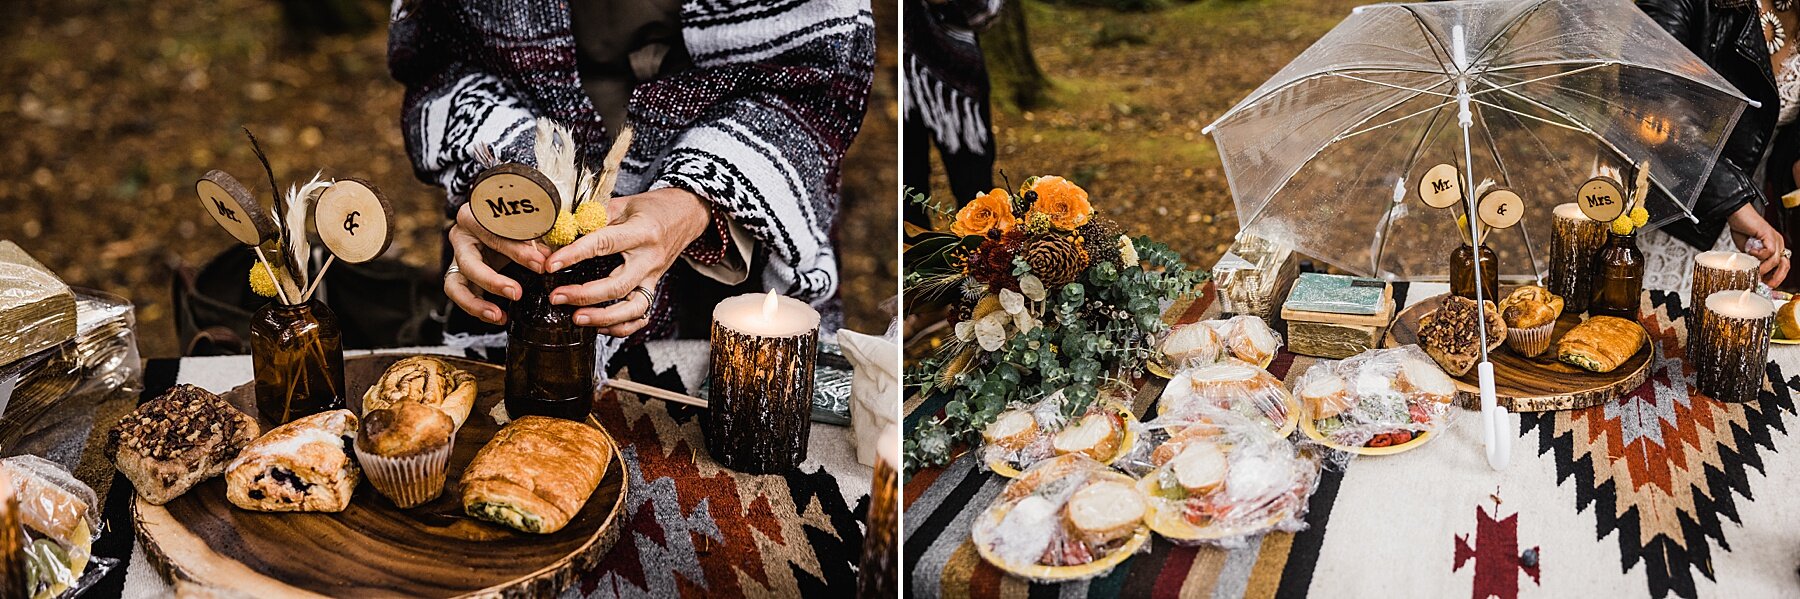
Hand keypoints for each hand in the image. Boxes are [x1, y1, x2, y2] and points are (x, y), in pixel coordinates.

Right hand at [444, 202, 551, 324]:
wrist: (495, 220)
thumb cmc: (510, 220)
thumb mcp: (521, 223)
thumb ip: (531, 239)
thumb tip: (546, 258)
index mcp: (472, 217)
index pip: (492, 237)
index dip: (516, 251)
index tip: (540, 263)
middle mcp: (460, 239)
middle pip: (469, 264)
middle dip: (493, 281)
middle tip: (516, 293)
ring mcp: (457, 259)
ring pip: (455, 286)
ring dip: (475, 304)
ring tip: (498, 315)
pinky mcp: (460, 276)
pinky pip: (462, 296)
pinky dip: (479, 309)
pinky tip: (500, 317)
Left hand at [544, 187, 712, 336]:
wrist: (686, 215)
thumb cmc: (652, 208)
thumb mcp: (623, 203)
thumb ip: (594, 218)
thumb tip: (561, 231)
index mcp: (642, 232)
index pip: (604, 244)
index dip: (575, 255)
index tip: (551, 264)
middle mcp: (650, 259)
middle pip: (618, 285)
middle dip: (585, 295)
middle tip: (557, 297)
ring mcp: (653, 277)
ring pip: (633, 308)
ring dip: (604, 318)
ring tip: (577, 319)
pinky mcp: (654, 287)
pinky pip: (641, 315)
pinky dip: (621, 326)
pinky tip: (599, 325)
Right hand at [1727, 203, 1788, 286]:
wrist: (1736, 213)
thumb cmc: (1740, 228)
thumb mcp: (1746, 250)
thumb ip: (1752, 261)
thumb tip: (1753, 274)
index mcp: (1774, 246)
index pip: (1782, 266)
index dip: (1776, 277)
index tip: (1766, 285)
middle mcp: (1778, 242)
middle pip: (1785, 265)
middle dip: (1776, 277)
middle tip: (1765, 283)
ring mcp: (1775, 238)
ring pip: (1776, 260)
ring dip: (1763, 267)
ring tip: (1752, 266)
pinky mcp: (1769, 234)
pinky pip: (1769, 251)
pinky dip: (1759, 255)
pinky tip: (1750, 252)